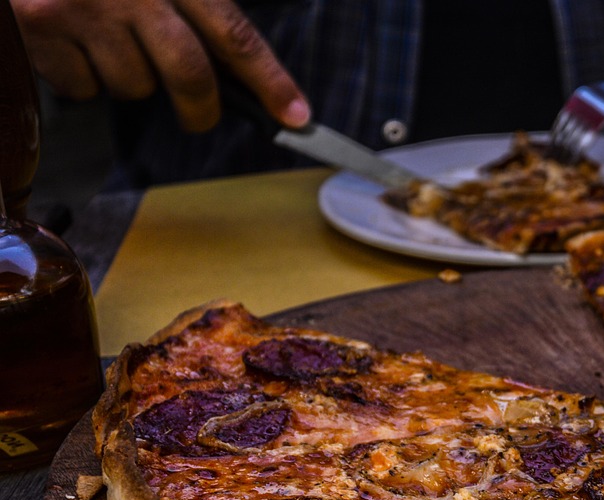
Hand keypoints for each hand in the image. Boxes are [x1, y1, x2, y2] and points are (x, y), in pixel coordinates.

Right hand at [12, 0, 308, 131]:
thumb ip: (191, 11)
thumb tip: (236, 74)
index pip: (234, 34)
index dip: (271, 81)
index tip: (297, 118)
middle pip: (190, 73)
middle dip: (201, 109)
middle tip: (199, 117)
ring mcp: (83, 8)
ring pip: (134, 86)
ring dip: (129, 79)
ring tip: (105, 41)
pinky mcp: (41, 25)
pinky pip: (83, 87)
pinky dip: (82, 78)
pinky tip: (68, 42)